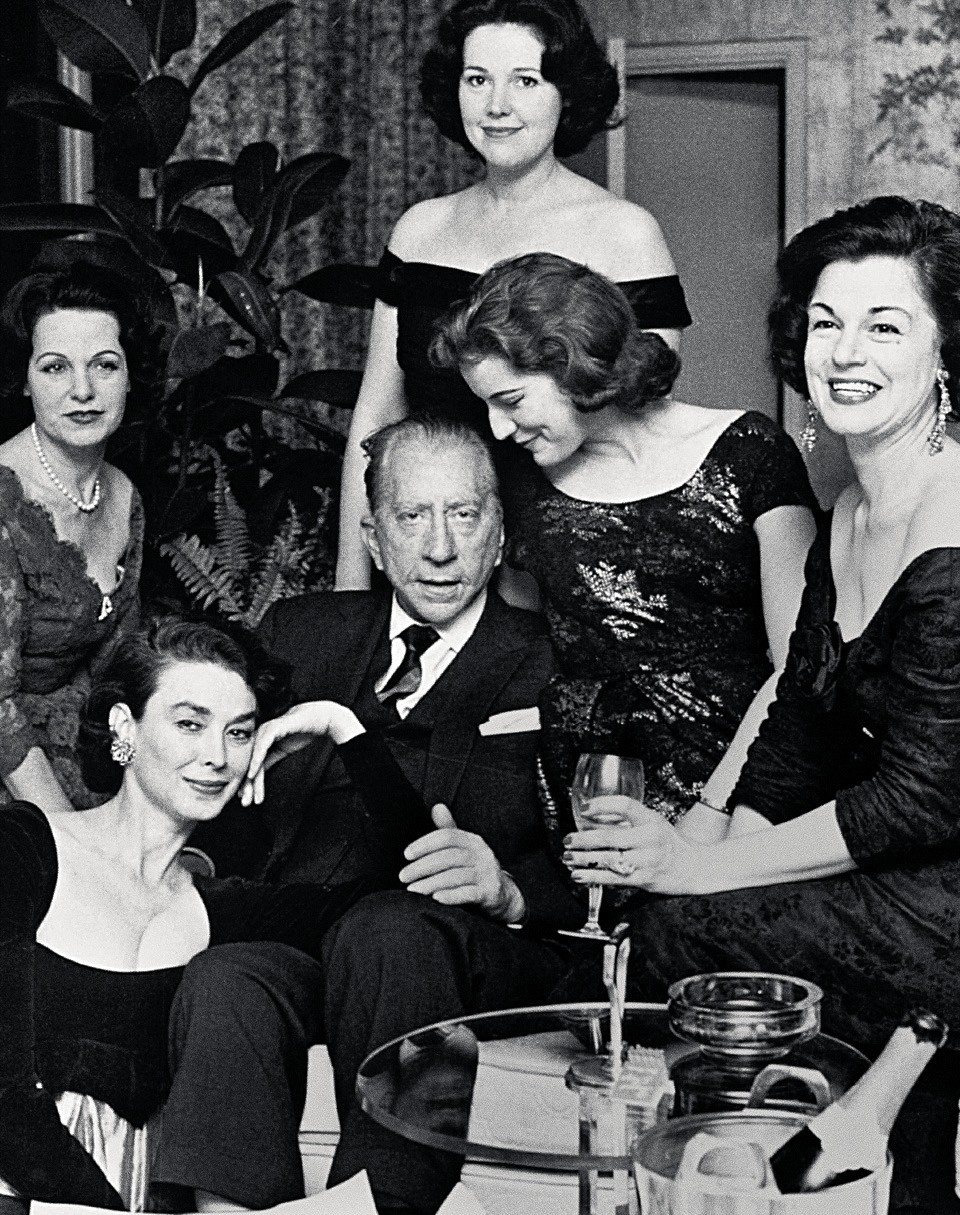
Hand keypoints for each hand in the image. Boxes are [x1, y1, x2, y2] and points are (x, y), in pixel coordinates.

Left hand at [240, 701, 362, 805]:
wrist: (320, 719)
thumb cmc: (303, 731)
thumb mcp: (282, 750)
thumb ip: (269, 759)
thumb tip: (257, 774)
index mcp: (260, 739)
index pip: (251, 765)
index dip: (248, 783)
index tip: (246, 799)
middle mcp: (259, 734)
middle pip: (249, 763)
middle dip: (247, 785)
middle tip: (245, 803)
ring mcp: (264, 730)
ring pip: (254, 759)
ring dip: (252, 779)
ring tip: (251, 795)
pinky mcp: (272, 729)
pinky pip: (261, 748)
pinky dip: (255, 762)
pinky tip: (252, 775)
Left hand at [399, 805, 526, 922]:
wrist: (502, 894)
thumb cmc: (474, 868)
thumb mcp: (464, 848)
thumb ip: (448, 829)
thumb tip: (437, 806)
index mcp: (472, 840)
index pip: (446, 836)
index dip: (424, 844)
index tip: (406, 854)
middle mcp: (482, 854)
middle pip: (448, 857)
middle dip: (422, 866)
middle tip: (403, 876)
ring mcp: (487, 873)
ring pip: (455, 876)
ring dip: (431, 883)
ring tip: (412, 890)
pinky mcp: (490, 892)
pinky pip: (469, 894)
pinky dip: (451, 896)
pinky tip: (435, 899)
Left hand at [563, 802, 688, 892]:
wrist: (691, 867)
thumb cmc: (665, 841)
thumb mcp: (650, 822)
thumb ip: (624, 819)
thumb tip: (589, 817)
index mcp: (651, 819)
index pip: (625, 805)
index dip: (602, 805)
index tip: (583, 809)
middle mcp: (650, 838)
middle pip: (611, 836)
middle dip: (584, 839)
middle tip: (568, 839)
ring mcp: (648, 860)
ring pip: (610, 859)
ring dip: (584, 860)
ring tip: (568, 858)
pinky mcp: (644, 879)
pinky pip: (615, 878)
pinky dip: (593, 877)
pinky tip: (579, 875)